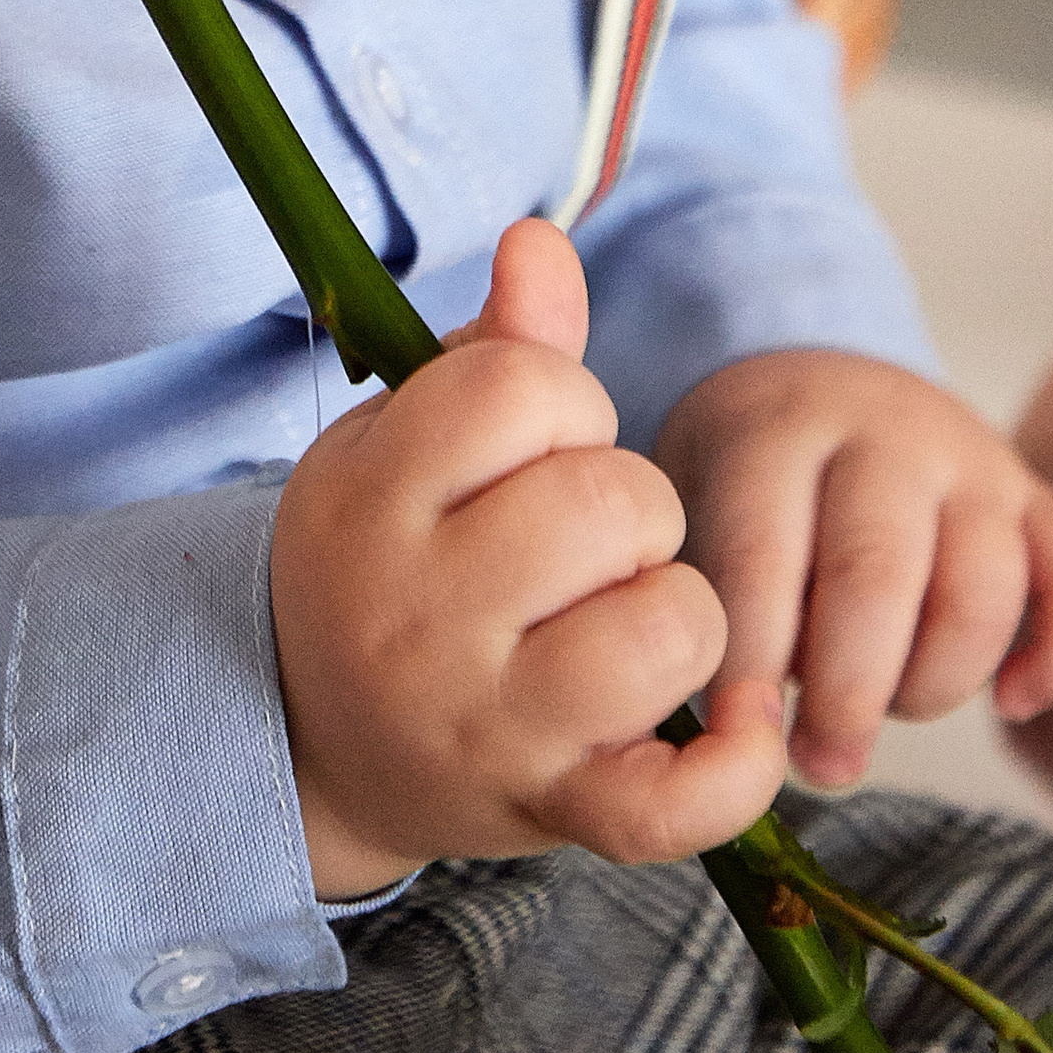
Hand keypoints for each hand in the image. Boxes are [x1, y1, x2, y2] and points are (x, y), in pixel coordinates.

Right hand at [269, 219, 786, 896]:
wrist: (314, 741)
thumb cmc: (388, 557)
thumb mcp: (404, 439)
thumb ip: (494, 346)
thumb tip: (544, 239)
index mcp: (375, 498)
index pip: (525, 389)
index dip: (564, 400)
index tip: (534, 445)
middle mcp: (425, 617)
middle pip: (615, 503)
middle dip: (630, 503)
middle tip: (579, 543)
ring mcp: (490, 725)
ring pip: (665, 630)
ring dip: (675, 608)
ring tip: (619, 615)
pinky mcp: (552, 812)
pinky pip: (675, 803)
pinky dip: (735, 765)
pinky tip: (738, 723)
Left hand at [656, 348, 1052, 792]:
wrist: (811, 375)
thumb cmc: (743, 480)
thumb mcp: (696, 506)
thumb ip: (712, 602)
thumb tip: (740, 738)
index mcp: (777, 432)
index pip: (763, 551)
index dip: (752, 658)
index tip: (741, 734)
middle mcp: (883, 435)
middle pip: (878, 572)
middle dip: (847, 693)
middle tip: (820, 761)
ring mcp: (973, 459)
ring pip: (981, 586)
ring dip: (934, 684)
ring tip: (884, 718)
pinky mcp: (1038, 494)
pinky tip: (1012, 703)